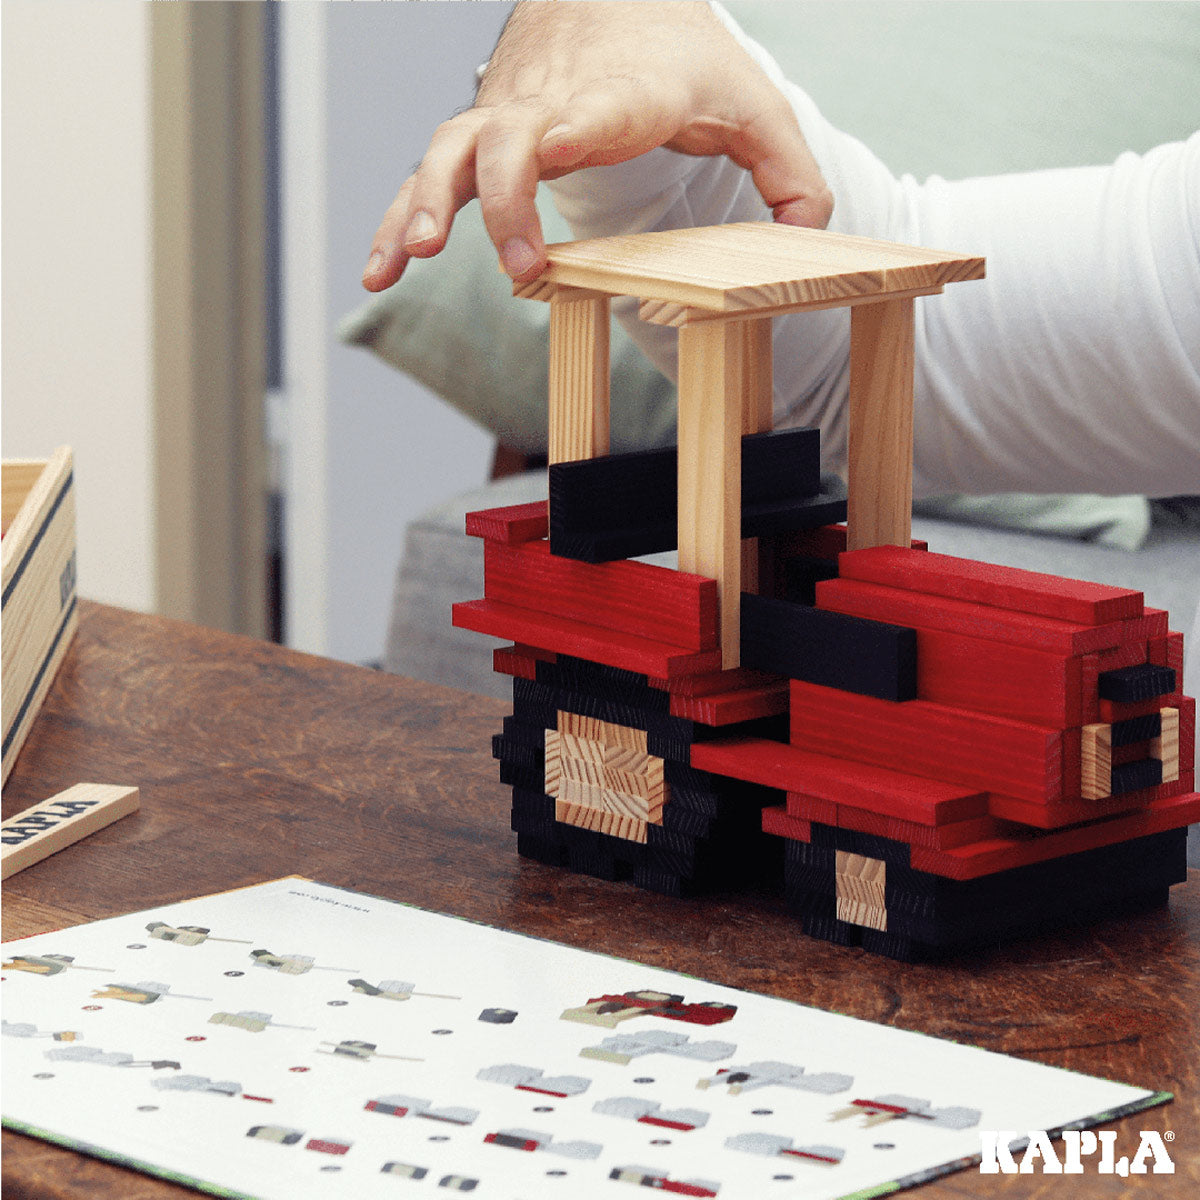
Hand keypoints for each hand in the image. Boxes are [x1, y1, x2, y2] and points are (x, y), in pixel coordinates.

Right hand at [362, 1, 832, 289]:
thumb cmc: (680, 57)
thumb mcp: (750, 102)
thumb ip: (789, 166)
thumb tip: (810, 231)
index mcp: (625, 92)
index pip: (596, 108)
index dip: (572, 127)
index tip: (550, 149)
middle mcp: (554, 102)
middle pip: (510, 138)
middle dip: (505, 199)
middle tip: (520, 261)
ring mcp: (507, 118)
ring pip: (451, 154)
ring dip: (426, 207)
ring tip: (409, 262)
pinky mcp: (479, 137)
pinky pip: (430, 178)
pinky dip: (399, 220)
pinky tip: (381, 270)